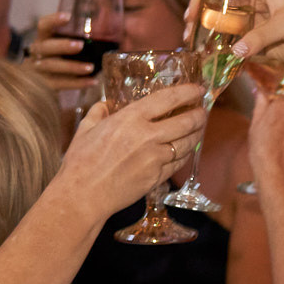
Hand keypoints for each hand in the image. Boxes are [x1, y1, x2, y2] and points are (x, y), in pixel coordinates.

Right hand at [26, 11, 96, 91]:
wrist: (38, 85)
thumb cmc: (60, 58)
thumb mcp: (64, 46)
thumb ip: (80, 38)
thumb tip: (112, 29)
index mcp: (43, 38)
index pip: (43, 25)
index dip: (53, 20)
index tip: (68, 17)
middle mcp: (37, 52)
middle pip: (45, 47)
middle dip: (62, 46)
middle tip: (80, 45)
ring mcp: (38, 70)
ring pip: (52, 67)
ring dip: (72, 67)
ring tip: (90, 68)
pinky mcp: (44, 86)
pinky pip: (59, 84)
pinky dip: (77, 83)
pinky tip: (92, 81)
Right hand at [54, 84, 205, 219]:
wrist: (84, 195)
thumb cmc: (80, 161)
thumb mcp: (85, 129)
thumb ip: (98, 112)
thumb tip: (104, 104)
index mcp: (130, 118)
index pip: (168, 99)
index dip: (187, 92)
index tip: (198, 89)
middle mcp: (147, 136)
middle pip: (185, 122)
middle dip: (199, 115)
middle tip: (203, 111)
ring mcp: (155, 158)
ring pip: (186, 144)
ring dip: (196, 134)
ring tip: (198, 128)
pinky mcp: (157, 177)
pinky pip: (177, 163)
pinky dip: (185, 155)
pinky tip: (185, 150)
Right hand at [190, 0, 283, 69]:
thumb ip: (262, 37)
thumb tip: (237, 51)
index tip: (192, 14)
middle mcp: (252, 3)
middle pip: (218, 8)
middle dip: (202, 21)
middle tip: (190, 37)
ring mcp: (254, 24)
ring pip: (224, 29)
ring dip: (211, 40)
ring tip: (198, 52)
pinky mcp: (258, 43)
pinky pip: (236, 47)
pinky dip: (225, 54)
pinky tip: (215, 62)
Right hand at [248, 89, 283, 185]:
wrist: (280, 174)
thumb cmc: (264, 151)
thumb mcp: (255, 125)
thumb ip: (260, 105)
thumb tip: (260, 92)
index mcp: (283, 106)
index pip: (282, 96)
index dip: (275, 105)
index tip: (269, 112)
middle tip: (274, 131)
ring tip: (282, 143)